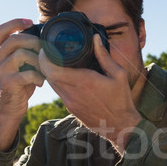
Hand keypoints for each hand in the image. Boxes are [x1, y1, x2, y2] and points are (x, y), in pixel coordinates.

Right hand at [0, 18, 44, 149]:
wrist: (10, 108)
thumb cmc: (20, 85)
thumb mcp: (21, 66)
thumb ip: (26, 52)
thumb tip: (45, 38)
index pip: (0, 30)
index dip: (15, 23)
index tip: (30, 21)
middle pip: (13, 40)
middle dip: (33, 41)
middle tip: (45, 50)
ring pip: (20, 55)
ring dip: (38, 60)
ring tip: (44, 69)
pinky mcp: (7, 83)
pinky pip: (26, 74)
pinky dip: (38, 76)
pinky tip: (41, 82)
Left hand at [39, 34, 142, 152]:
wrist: (121, 127)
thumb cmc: (122, 100)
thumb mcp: (119, 75)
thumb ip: (104, 56)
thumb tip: (95, 38)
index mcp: (83, 81)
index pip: (52, 68)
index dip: (44, 57)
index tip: (47, 47)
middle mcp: (73, 93)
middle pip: (47, 74)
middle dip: (45, 61)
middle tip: (50, 51)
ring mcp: (70, 102)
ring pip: (51, 83)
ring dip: (51, 72)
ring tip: (57, 61)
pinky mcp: (71, 108)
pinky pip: (59, 91)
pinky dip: (58, 82)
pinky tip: (66, 76)